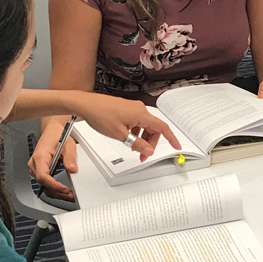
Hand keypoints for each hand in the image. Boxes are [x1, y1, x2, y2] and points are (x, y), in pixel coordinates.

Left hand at [28, 97, 181, 199]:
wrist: (85, 105)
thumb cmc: (100, 115)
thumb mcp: (120, 135)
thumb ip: (137, 144)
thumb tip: (148, 150)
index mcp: (141, 114)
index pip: (162, 127)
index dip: (171, 138)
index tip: (176, 146)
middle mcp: (139, 109)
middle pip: (153, 129)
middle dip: (150, 143)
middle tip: (142, 155)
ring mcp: (132, 108)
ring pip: (144, 126)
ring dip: (141, 138)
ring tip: (131, 147)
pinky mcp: (126, 109)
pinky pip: (136, 122)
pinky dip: (135, 132)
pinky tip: (126, 137)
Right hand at [30, 123, 78, 200]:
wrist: (52, 130)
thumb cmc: (57, 135)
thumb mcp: (68, 144)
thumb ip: (69, 157)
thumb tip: (72, 169)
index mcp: (40, 156)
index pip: (42, 176)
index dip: (53, 185)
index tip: (64, 189)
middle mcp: (35, 163)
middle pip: (43, 183)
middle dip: (56, 192)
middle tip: (70, 195)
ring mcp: (36, 168)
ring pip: (43, 185)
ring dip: (55, 192)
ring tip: (68, 194)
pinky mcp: (39, 170)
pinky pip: (45, 182)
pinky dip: (54, 188)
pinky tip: (62, 190)